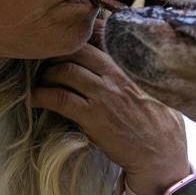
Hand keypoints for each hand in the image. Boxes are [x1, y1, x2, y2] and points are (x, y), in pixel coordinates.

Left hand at [31, 18, 188, 194]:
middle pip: (76, 51)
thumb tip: (120, 63)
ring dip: (46, 75)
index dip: (75, 42)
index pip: (98, 40)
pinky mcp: (92, 117)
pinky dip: (41, 96)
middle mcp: (115, 76)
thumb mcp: (153, 89)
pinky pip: (59, 99)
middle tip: (46, 65)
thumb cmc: (159, 124)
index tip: (64, 48)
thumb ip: (134, 74)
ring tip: (40, 82)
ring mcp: (103, 96)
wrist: (161, 154)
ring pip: (64, 72)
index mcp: (128, 67)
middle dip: (56, 55)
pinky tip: (34, 99)